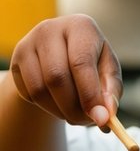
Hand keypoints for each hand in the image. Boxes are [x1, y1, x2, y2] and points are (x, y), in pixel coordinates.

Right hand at [10, 15, 122, 129]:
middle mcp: (51, 29)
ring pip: (41, 89)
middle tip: (87, 123)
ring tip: (75, 114)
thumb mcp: (108, 73)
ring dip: (60, 111)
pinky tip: (58, 103)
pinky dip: (46, 107)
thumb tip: (105, 116)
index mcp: (80, 27)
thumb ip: (111, 93)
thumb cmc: (92, 63)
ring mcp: (29, 42)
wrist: (62, 54)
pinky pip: (29, 93)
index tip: (100, 119)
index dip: (90, 95)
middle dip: (74, 109)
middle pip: (57, 78)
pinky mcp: (17, 59)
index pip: (81, 63)